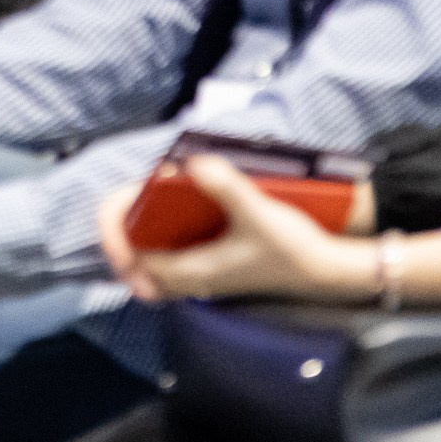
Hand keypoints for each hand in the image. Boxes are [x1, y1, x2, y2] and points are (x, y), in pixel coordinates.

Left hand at [103, 155, 379, 305]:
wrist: (325, 271)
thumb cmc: (292, 246)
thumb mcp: (258, 212)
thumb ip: (226, 188)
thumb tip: (193, 163)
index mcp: (194, 269)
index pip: (135, 262)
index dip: (115, 239)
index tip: (116, 211)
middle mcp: (195, 278)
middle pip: (138, 270)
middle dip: (122, 243)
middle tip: (122, 209)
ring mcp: (207, 277)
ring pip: (157, 270)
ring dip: (142, 245)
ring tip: (140, 212)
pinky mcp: (220, 269)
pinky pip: (176, 265)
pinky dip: (164, 246)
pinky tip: (173, 219)